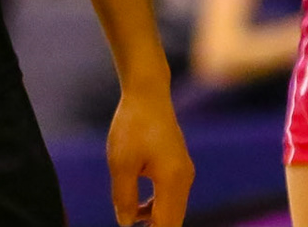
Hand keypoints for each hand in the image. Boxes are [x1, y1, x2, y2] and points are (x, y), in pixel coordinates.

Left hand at [106, 80, 193, 225]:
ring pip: (174, 209)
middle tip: (131, 225)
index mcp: (172, 180)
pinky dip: (159, 207)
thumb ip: (125, 198)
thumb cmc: (132, 125)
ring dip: (156, 220)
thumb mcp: (121, 164)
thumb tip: (127, 224)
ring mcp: (185, 171)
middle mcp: (185, 178)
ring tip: (131, 219)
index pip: (167, 224)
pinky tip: (140, 207)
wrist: (148, 93)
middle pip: (174, 220)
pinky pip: (173, 196)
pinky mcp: (180, 165)